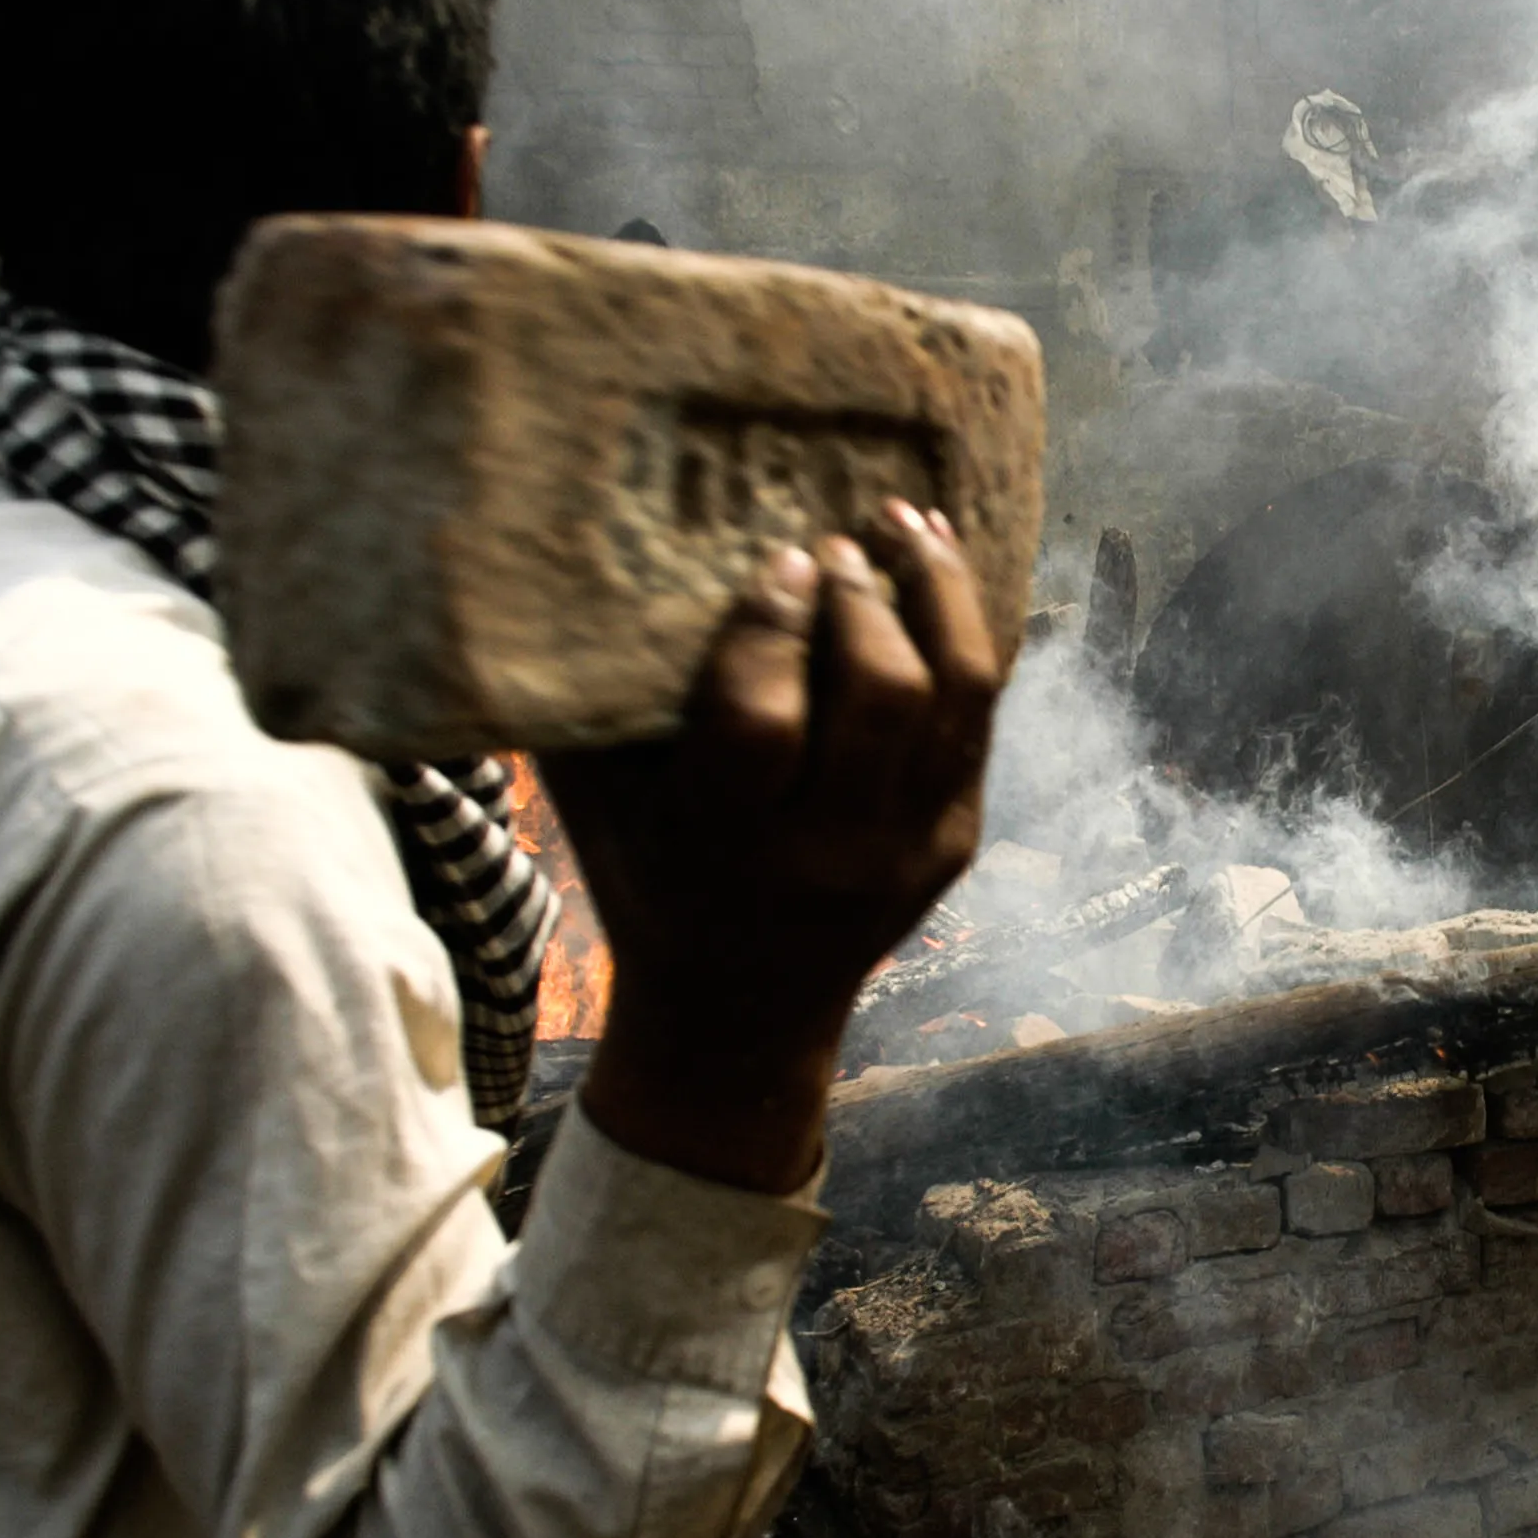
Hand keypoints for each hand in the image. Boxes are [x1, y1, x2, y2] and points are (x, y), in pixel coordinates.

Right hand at [545, 501, 1001, 1190]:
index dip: (773, 628)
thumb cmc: (648, 878)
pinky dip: (965, 636)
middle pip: (883, 698)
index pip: (763, 721)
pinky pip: (979, 720)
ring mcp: (906, 850)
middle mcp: (828, 852)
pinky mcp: (954, 839)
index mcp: (725, 844)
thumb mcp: (598, 805)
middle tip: (835, 541)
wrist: (739, 1012)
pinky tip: (941, 573)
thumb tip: (558, 569)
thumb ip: (590, 704)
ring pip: (955, 698)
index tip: (778, 557)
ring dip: (938, 596)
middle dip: (866, 599)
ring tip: (906, 525)